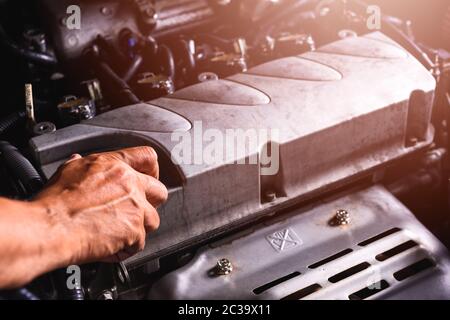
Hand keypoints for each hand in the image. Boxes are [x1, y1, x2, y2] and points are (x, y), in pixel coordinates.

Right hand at [34, 147, 167, 263]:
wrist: (52, 228)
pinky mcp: (136, 232)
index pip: (147, 157)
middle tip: (133, 209)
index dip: (151, 168)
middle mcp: (131, 185)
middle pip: (159, 191)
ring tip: (117, 231)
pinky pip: (139, 243)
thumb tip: (79, 160)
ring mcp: (136, 209)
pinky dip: (126, 248)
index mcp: (116, 167)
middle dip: (150, 202)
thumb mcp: (67, 171)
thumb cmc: (56, 202)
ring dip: (138, 227)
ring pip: (152, 219)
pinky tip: (109, 245)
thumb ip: (80, 164)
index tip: (150, 176)